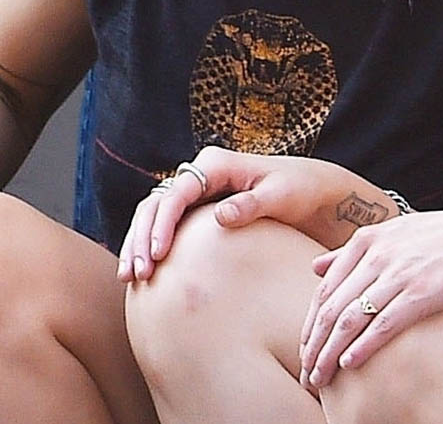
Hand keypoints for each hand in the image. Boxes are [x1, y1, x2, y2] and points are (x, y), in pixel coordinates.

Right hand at [117, 148, 348, 281]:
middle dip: (141, 238)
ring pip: (153, 215)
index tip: (158, 256)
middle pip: (155, 204)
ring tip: (130, 279)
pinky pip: (164, 226)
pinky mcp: (197, 210)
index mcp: (216, 164)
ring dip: (138, 244)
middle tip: (137, 275)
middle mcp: (200, 173)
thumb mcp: (281, 195)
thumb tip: (220, 216)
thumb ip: (251, 204)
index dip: (162, 225)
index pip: (176, 194)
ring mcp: (196, 191)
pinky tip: (143, 276)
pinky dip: (149, 247)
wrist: (312, 192)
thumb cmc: (300, 190)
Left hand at [298, 198, 442, 388]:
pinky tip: (350, 364)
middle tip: (305, 372)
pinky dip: (362, 347)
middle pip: (331, 307)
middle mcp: (377, 255)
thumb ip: (353, 250)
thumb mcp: (394, 232)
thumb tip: (316, 266)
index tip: (304, 348)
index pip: (325, 289)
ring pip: (350, 319)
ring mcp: (399, 273)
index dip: (310, 323)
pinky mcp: (422, 293)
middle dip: (313, 345)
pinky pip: (383, 324)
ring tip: (320, 378)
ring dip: (330, 353)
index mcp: (367, 239)